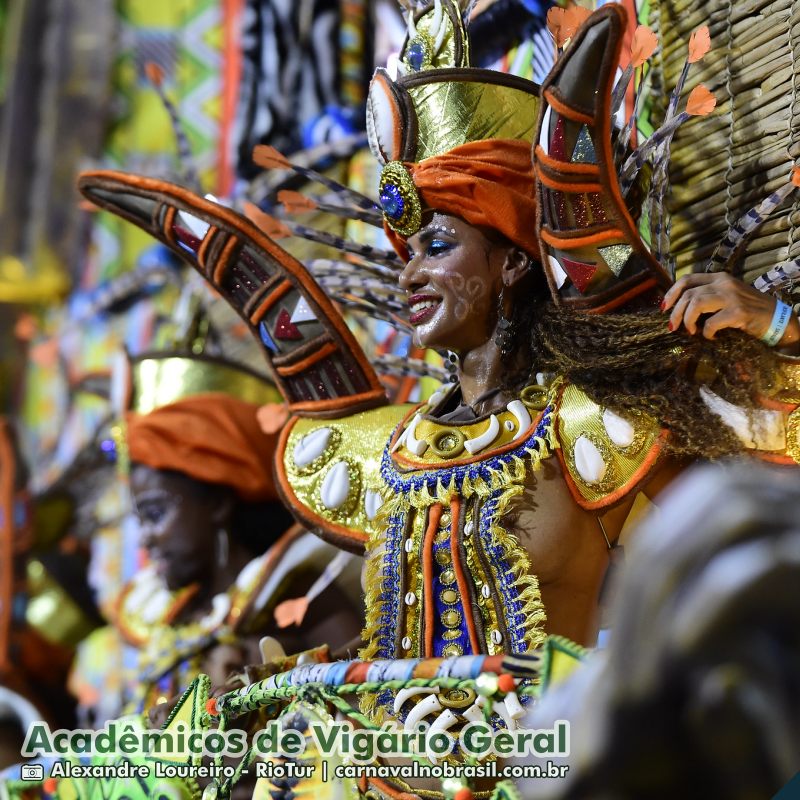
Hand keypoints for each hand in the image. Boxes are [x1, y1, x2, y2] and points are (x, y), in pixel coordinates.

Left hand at [661, 272, 799, 346]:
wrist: (776, 318)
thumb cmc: (748, 310)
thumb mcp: (727, 296)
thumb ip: (707, 296)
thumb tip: (679, 309)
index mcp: (719, 277)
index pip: (687, 279)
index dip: (671, 293)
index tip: (663, 308)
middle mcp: (724, 283)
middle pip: (688, 294)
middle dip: (675, 312)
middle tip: (673, 327)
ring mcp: (732, 296)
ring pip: (695, 304)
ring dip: (688, 320)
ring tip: (692, 331)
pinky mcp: (738, 312)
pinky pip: (711, 323)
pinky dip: (706, 333)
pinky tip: (711, 337)